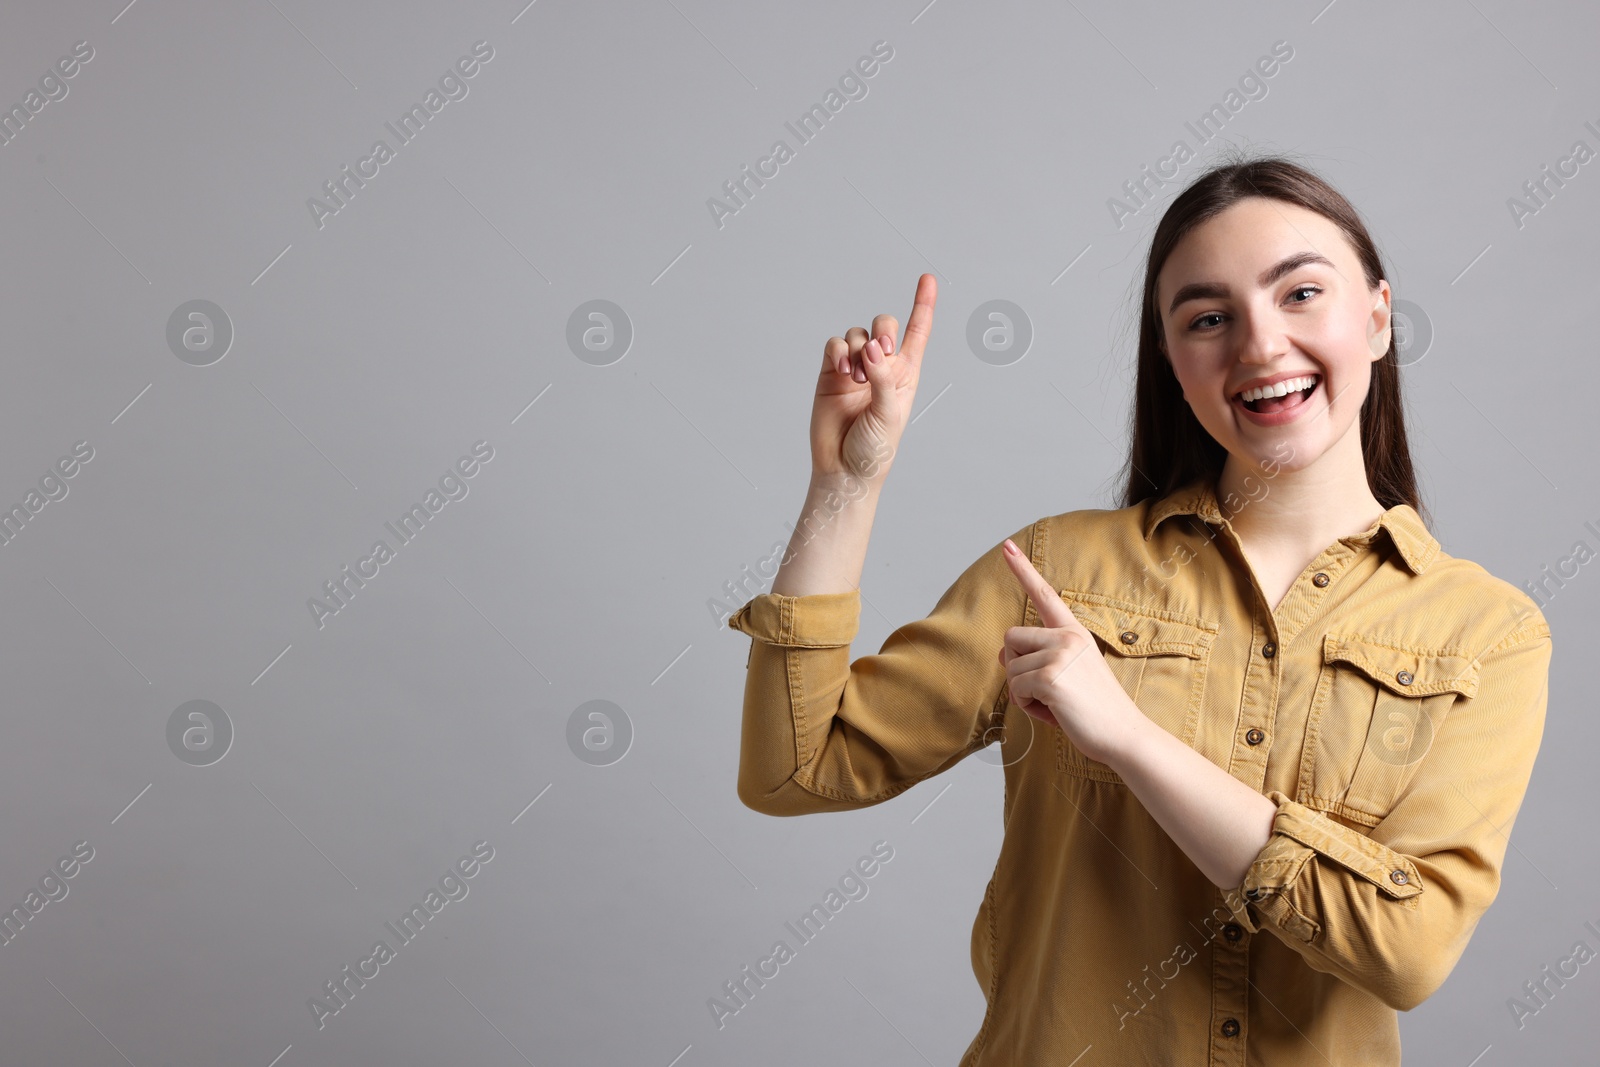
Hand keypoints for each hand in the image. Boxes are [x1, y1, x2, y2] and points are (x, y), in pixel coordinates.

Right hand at [808, 274, 935, 485]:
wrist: (844, 470)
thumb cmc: (875, 448)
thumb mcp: (889, 413)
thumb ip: (883, 377)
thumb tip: (871, 346)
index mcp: (906, 374)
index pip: (917, 331)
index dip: (923, 304)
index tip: (927, 278)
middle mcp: (881, 367)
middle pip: (885, 325)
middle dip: (883, 330)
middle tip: (879, 354)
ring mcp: (855, 369)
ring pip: (857, 333)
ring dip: (858, 348)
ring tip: (857, 377)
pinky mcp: (830, 374)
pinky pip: (834, 346)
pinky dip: (838, 352)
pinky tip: (842, 372)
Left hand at [995, 538, 1144, 763]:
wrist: (1123, 734)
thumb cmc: (1094, 708)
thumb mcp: (1070, 673)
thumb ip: (1041, 657)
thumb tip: (1004, 655)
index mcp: (1074, 632)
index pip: (1044, 595)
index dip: (1022, 570)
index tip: (1007, 546)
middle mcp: (1067, 637)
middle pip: (1011, 638)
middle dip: (1018, 666)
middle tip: (1046, 689)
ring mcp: (1059, 655)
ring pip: (1010, 667)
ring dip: (1024, 692)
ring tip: (1056, 703)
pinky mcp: (1050, 677)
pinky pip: (1016, 689)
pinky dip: (1028, 706)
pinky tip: (1054, 711)